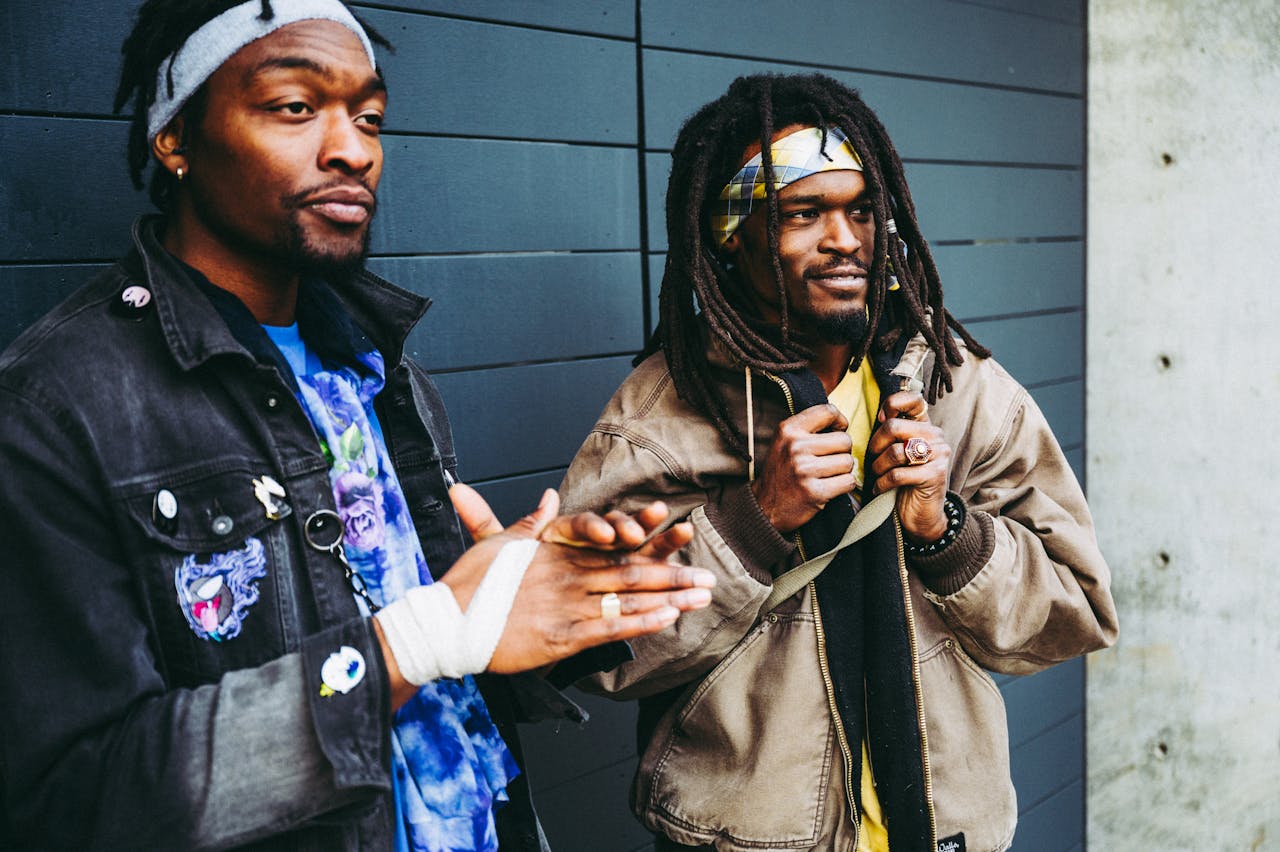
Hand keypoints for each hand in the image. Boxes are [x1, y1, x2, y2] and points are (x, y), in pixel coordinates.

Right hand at [444, 484, 711, 673]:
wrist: (446, 622)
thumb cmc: (467, 585)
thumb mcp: (497, 543)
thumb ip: (528, 522)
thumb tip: (547, 498)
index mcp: (555, 550)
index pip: (610, 540)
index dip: (647, 535)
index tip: (674, 526)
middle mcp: (568, 573)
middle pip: (631, 568)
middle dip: (672, 572)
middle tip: (706, 576)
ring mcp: (568, 603)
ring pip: (628, 597)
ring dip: (670, 597)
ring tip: (701, 596)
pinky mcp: (563, 635)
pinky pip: (611, 626)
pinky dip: (642, 622)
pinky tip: (669, 618)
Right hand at [751, 403, 857, 533]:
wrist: (764, 506)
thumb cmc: (781, 472)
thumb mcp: (785, 441)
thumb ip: (808, 428)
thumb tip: (842, 422)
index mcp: (788, 430)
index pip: (828, 411)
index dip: (839, 422)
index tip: (836, 431)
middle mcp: (795, 447)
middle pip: (844, 440)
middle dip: (842, 452)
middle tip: (828, 461)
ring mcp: (804, 470)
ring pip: (848, 462)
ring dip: (843, 470)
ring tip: (826, 475)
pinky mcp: (814, 492)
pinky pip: (848, 482)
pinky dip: (844, 486)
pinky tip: (829, 487)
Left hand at [868, 391, 950, 542]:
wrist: (922, 516)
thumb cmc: (904, 481)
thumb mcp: (897, 452)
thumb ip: (892, 432)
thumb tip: (879, 415)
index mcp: (926, 426)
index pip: (914, 399)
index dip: (893, 404)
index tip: (881, 420)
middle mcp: (936, 437)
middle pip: (894, 427)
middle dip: (875, 445)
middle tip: (872, 458)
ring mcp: (938, 455)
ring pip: (894, 452)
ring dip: (878, 466)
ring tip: (877, 475)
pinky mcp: (934, 475)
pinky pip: (897, 474)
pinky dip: (882, 483)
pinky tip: (879, 489)